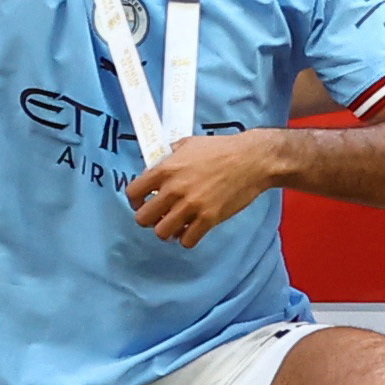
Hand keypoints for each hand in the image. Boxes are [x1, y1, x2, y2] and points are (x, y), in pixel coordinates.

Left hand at [121, 128, 288, 245]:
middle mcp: (174, 189)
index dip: (135, 200)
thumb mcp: (187, 144)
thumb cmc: (221, 148)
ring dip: (167, 231)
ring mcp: (191, 206)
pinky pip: (187, 240)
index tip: (141, 203)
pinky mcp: (209, 219)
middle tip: (158, 216)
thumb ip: (168, 156)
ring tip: (175, 225)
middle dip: (148, 219)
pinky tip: (191, 230)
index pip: (133, 193)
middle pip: (143, 218)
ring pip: (162, 233)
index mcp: (165, 169)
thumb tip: (154, 166)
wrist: (251, 159)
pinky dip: (187, 239)